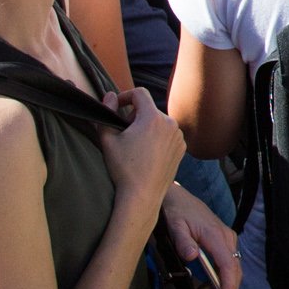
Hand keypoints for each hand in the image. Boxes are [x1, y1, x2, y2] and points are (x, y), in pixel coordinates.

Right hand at [97, 86, 185, 201]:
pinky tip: (147, 155)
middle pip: (149, 109)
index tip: (116, 107)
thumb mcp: (107, 139)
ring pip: (159, 123)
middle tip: (123, 133)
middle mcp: (170, 123)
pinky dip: (157, 138)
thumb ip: (106, 112)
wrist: (142, 194)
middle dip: (134, 116)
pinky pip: (168, 135)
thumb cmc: (123, 168)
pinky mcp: (182, 148)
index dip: (125, 96)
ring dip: (147, 127)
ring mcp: (178, 136)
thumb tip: (109, 95)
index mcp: (152, 117)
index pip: (139, 93)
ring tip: (135, 146)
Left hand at [159, 183, 241, 288]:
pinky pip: (227, 264)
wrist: (178, 197)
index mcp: (216, 236)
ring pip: (233, 269)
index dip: (229, 288)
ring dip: (225, 288)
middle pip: (235, 271)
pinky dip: (222, 279)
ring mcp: (227, 240)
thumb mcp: (175, 226)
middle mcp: (226, 238)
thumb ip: (183, 241)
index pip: (228, 266)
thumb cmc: (177, 212)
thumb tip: (192, 257)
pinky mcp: (223, 242)